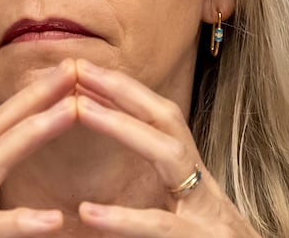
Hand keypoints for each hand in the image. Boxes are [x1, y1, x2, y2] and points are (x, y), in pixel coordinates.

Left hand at [72, 59, 261, 236]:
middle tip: (78, 67)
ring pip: (169, 155)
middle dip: (123, 89)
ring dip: (122, 126)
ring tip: (79, 109)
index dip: (127, 90)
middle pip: (168, 120)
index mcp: (197, 183)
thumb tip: (96, 202)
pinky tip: (89, 213)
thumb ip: (157, 205)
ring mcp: (210, 215)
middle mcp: (207, 189)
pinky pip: (161, 229)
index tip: (88, 69)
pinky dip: (124, 221)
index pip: (163, 120)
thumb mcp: (186, 224)